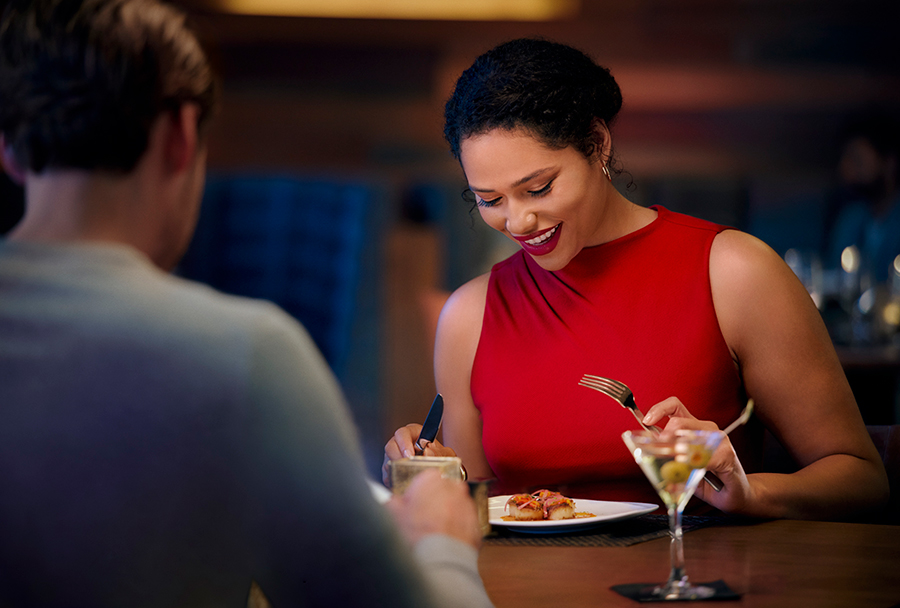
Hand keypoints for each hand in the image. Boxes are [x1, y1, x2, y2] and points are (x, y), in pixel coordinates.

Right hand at [382, 423, 457, 485]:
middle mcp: (400, 443)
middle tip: (406, 467)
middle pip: (390, 447)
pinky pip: (387, 474)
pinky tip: (404, 481)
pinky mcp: (390, 469)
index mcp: (413, 433)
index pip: (402, 433)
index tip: (409, 455)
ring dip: (397, 470)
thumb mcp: (445, 453)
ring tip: (408, 476)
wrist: (441, 471)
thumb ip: (438, 452)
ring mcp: (394, 456)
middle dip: (398, 458)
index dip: (404, 443)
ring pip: (388, 462)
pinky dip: (394, 479)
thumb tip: (426, 452)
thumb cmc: (441, 458)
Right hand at [385, 469, 481, 548]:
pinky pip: (463, 523)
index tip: (410, 506)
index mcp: (432, 480)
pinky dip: (456, 530)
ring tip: (432, 535)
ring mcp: (467, 506)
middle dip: (432, 503)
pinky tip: (443, 542)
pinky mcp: (476, 524)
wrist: (441, 562)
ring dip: (445, 516)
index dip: (415, 494)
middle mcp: (453, 488)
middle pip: (440, 492)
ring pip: (454, 507)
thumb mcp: (393, 515)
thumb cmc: (419, 537)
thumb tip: (393, 503)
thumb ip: (393, 503)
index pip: (423, 479)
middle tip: (420, 521)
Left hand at [642, 397, 754, 512]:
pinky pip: (706, 456)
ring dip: (679, 450)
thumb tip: (647, 458)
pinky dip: (696, 463)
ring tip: (677, 462)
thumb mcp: (681, 469)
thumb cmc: (707, 480)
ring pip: (691, 437)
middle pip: (678, 422)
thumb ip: (667, 460)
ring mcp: (718, 440)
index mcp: (692, 428)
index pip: (674, 407)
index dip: (658, 409)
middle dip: (664, 437)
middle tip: (658, 451)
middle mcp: (705, 429)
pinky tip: (696, 470)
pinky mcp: (727, 454)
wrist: (734, 494)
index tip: (647, 421)